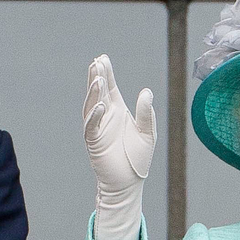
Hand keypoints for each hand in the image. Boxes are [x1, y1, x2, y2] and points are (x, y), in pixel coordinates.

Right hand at [82, 54, 155, 208]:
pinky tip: (100, 105)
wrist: (129, 182)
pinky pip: (91, 126)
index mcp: (117, 111)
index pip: (110, 88)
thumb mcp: (147, 133)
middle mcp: (105, 117)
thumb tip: (146, 91)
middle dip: (97, 77)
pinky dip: (94, 115)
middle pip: (98, 92)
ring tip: (98, 78)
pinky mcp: (94, 142)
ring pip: (91, 105)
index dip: (106, 73)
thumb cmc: (138, 158)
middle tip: (96, 62)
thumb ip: (146, 113)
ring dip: (94, 92)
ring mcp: (98, 128)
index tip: (102, 58)